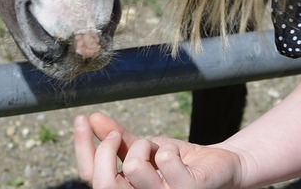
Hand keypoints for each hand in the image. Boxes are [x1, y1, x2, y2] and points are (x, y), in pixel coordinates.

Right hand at [73, 112, 246, 188]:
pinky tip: (177, 156)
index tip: (82, 118)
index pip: (90, 177)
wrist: (219, 166)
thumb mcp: (143, 148)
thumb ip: (118, 138)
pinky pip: (166, 161)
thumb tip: (91, 118)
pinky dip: (169, 149)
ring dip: (145, 146)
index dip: (82, 147)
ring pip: (133, 168)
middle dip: (107, 149)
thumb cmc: (179, 162)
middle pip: (102, 183)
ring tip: (158, 150)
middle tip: (120, 134)